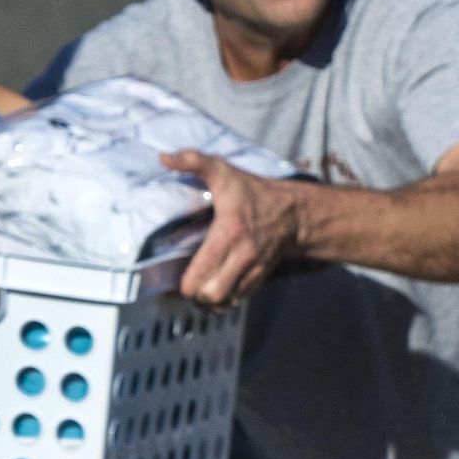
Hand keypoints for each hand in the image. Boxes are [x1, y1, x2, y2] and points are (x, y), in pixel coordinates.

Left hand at [163, 150, 301, 308]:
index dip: (184, 284)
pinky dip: (225, 298)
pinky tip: (216, 288)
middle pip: (212, 296)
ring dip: (209, 300)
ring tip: (199, 289)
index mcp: (228, 234)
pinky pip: (239, 298)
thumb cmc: (255, 193)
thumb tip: (163, 157)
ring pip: (226, 301)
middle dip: (195, 296)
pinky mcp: (260, 276)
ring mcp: (253, 269)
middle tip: (185, 285)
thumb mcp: (224, 171)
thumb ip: (193, 161)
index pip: (201, 275)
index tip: (174, 276)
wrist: (295, 213)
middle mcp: (242, 256)